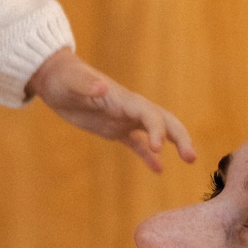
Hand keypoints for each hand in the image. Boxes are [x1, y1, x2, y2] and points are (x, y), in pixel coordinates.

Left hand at [26, 49, 194, 172]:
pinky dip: (148, 156)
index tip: (158, 147)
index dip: (156, 129)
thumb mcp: (72, 82)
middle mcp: (129, 108)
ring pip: (156, 131)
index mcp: (123, 98)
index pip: (149, 113)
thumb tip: (104, 87)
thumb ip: (87, 85)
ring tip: (190, 160)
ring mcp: (124, 119)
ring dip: (172, 144)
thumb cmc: (64, 77)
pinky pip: (136, 144)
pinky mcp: (114, 129)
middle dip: (179, 137)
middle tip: (192, 157)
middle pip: (164, 120)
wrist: (56, 78)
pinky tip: (159, 170)